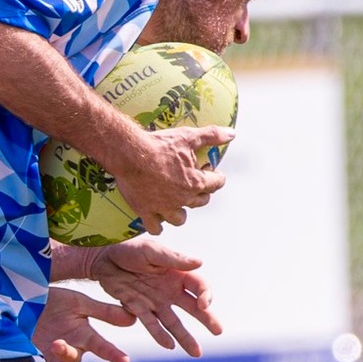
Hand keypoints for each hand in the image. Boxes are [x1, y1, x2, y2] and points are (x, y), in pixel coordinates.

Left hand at [33, 285, 137, 361]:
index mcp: (84, 335)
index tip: (124, 361)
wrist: (24, 300)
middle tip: (58, 343)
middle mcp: (70, 349)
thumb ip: (104, 312)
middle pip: (74, 358)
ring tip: (46, 355)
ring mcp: (52, 356)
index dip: (113, 355)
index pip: (103, 348)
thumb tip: (133, 319)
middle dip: (67, 353)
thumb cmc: (55, 300)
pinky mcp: (34, 359)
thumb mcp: (79, 303)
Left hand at [87, 237, 222, 356]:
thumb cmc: (127, 248)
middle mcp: (169, 289)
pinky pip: (151, 324)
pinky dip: (160, 335)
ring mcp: (155, 300)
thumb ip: (172, 259)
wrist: (101, 257)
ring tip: (196, 353)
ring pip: (173, 322)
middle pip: (192, 307)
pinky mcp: (138, 309)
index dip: (205, 295)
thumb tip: (199, 262)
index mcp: (176, 272)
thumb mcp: (150, 250)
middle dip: (206, 319)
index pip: (198, 286)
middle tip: (218, 331)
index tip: (203, 304)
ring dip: (185, 336)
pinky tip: (169, 346)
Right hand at [110, 125, 232, 234]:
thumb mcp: (188, 136)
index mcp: (196, 182)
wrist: (130, 154)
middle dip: (201, 194)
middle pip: (200, 202)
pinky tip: (156, 219)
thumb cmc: (159, 145)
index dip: (216, 176)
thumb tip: (232, 134)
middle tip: (192, 183)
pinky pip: (155, 227)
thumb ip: (212, 136)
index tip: (210, 171)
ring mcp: (164, 207)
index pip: (217, 184)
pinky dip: (157, 225)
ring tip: (176, 204)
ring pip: (179, 219)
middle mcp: (183, 198)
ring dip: (180, 213)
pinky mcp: (146, 211)